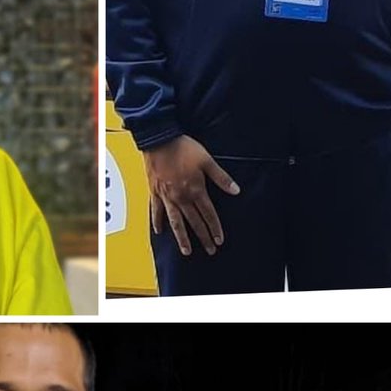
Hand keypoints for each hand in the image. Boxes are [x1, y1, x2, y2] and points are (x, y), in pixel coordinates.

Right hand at [143, 135, 239, 256]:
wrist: (159, 140)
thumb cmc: (183, 148)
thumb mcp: (207, 160)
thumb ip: (221, 177)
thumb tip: (236, 191)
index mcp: (195, 190)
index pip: (208, 214)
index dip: (215, 228)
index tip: (219, 240)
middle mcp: (181, 197)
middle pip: (194, 222)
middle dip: (203, 237)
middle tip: (210, 250)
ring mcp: (167, 196)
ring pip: (175, 222)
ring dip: (182, 238)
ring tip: (187, 251)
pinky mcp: (155, 192)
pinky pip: (156, 211)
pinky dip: (157, 222)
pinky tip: (160, 231)